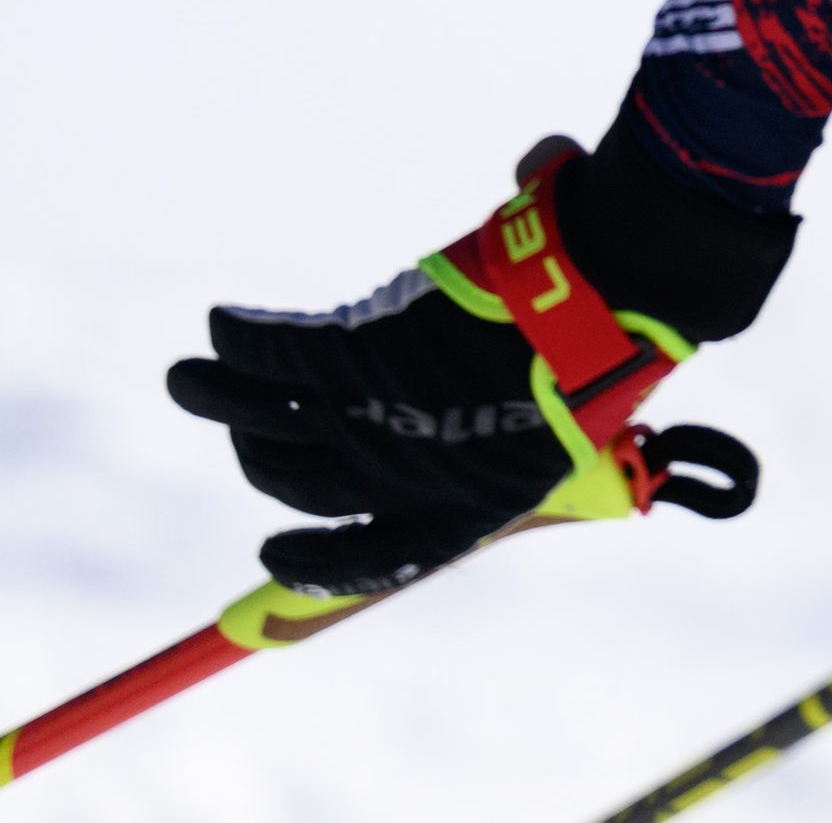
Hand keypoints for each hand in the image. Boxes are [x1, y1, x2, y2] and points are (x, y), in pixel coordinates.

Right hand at [168, 128, 795, 593]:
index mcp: (466, 506)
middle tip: (246, 426)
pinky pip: (275, 350)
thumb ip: (559, 376)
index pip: (373, 554)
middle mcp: (405, 472)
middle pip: (301, 480)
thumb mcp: (580, 401)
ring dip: (217, 395)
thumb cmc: (615, 350)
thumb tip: (575, 315)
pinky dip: (239, 337)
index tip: (275, 552)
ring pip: (266, 418)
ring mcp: (373, 415)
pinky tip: (220, 323)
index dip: (318, 559)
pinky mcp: (355, 352)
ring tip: (184, 376)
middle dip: (261, 456)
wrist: (618, 301)